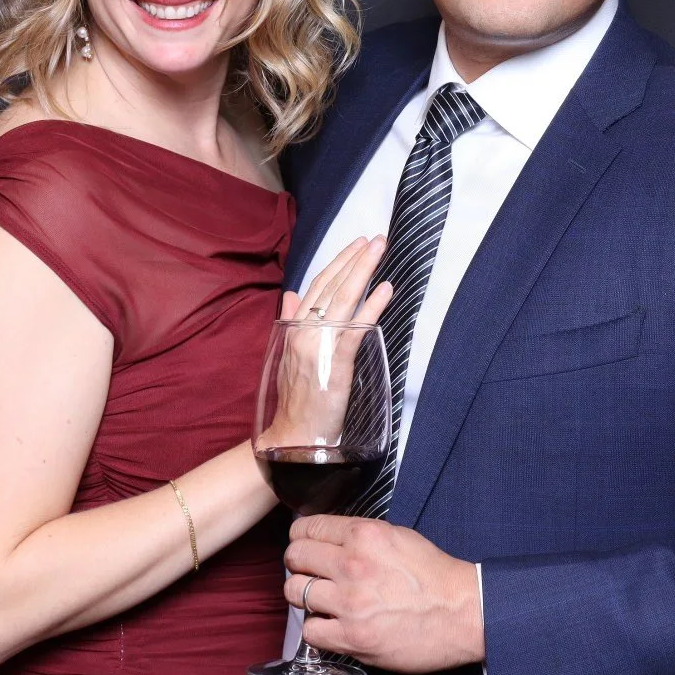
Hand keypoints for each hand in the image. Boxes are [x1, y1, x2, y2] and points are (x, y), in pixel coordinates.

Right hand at [259, 238, 393, 449]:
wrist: (292, 436)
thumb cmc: (297, 398)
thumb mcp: (289, 356)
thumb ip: (292, 323)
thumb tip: (292, 294)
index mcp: (293, 328)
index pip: (317, 287)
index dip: (337, 263)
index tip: (356, 244)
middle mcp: (303, 332)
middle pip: (331, 286)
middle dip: (355, 259)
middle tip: (376, 238)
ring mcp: (318, 345)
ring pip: (343, 300)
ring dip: (364, 271)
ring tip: (380, 251)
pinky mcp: (335, 363)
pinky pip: (356, 328)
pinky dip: (371, 307)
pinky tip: (385, 290)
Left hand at [284, 515, 484, 672]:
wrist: (462, 612)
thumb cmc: (436, 577)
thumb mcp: (399, 537)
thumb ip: (362, 536)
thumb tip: (331, 538)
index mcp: (365, 535)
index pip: (308, 528)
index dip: (301, 536)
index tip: (302, 544)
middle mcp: (353, 564)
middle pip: (295, 558)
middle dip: (298, 564)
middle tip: (308, 571)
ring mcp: (350, 602)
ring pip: (295, 592)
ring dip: (304, 596)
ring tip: (320, 599)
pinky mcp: (353, 637)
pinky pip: (311, 630)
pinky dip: (317, 628)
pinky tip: (331, 624)